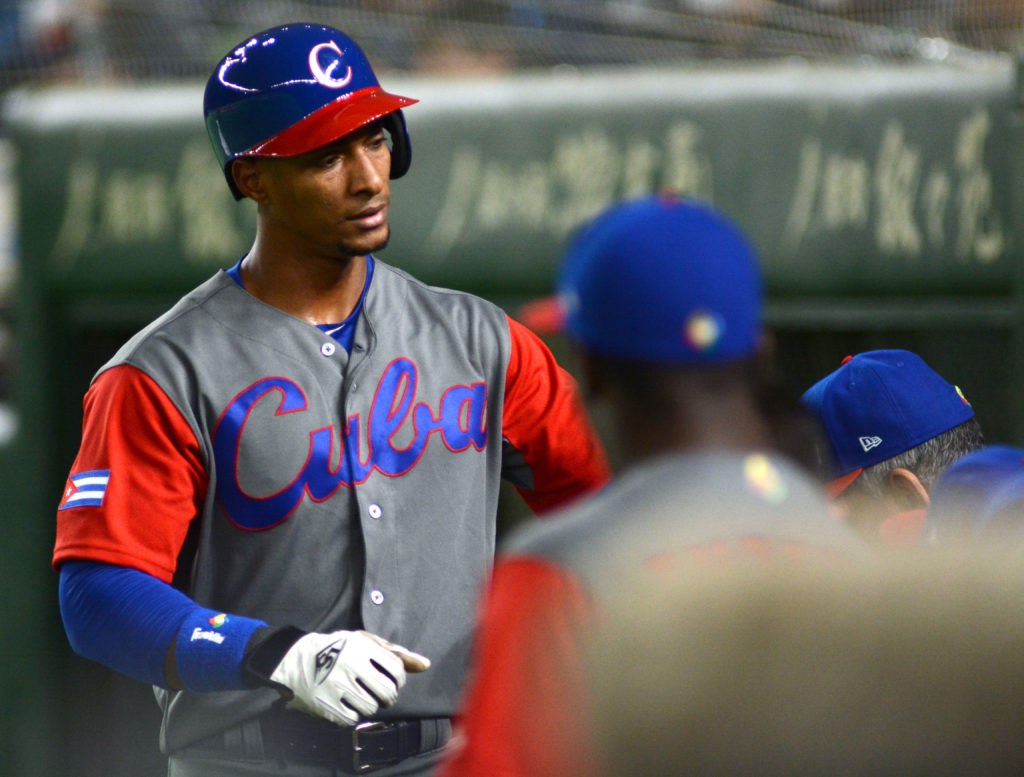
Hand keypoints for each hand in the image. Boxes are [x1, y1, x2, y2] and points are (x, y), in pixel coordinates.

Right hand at [269, 630, 429, 726]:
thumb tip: (425, 665)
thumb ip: (395, 652)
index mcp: (361, 647)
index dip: (399, 677)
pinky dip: (354, 714)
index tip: (392, 678)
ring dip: (371, 705)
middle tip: (382, 693)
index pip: (397, 669)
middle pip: (388, 692)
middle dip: (389, 696)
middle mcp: (350, 666)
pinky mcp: (326, 704)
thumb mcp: (364, 642)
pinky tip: (347, 703)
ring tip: (362, 696)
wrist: (297, 661)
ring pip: (372, 708)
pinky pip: (353, 719)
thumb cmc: (338, 649)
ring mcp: (337, 686)